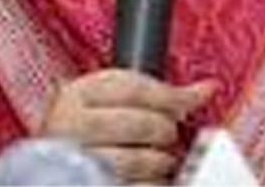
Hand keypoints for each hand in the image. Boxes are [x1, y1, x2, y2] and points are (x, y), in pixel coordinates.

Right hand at [40, 68, 216, 183]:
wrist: (56, 162)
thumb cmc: (91, 128)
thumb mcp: (116, 98)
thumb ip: (159, 93)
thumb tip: (207, 89)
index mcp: (77, 95)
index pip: (136, 88)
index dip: (171, 97)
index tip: (185, 104)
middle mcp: (69, 127)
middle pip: (140, 124)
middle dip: (165, 131)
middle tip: (167, 135)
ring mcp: (75, 161)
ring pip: (137, 161)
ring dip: (160, 163)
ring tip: (158, 160)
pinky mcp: (86, 184)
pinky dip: (152, 184)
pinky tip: (151, 180)